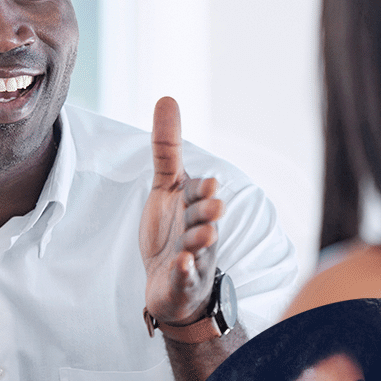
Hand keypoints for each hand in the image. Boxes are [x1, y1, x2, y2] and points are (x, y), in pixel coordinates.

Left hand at [140, 97, 222, 324]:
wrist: (170, 282)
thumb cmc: (172, 230)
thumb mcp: (166, 187)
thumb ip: (167, 148)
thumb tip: (167, 98)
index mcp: (193, 206)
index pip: (198, 194)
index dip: (202, 190)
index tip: (210, 183)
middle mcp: (198, 230)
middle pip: (203, 220)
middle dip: (207, 214)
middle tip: (213, 207)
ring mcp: (193, 258)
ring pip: (198, 249)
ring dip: (198, 243)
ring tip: (195, 239)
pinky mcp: (182, 281)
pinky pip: (185, 277)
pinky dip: (184, 272)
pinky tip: (179, 265)